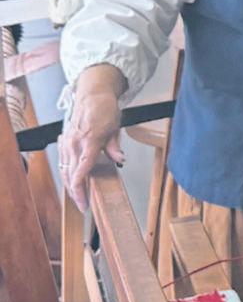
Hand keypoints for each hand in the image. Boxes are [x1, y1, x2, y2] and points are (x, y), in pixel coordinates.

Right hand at [59, 86, 124, 209]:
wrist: (92, 96)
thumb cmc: (104, 111)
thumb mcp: (115, 128)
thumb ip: (114, 147)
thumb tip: (120, 161)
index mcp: (88, 141)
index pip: (81, 172)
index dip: (81, 191)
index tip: (85, 204)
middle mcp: (73, 143)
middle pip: (70, 175)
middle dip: (75, 193)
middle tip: (83, 205)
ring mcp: (66, 142)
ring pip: (64, 170)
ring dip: (70, 185)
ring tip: (79, 197)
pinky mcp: (64, 142)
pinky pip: (63, 162)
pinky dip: (67, 174)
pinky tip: (72, 182)